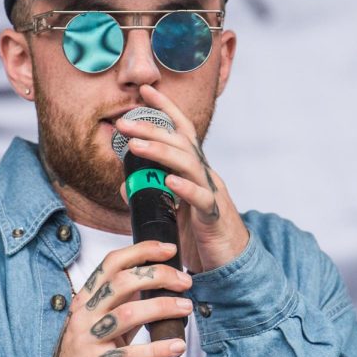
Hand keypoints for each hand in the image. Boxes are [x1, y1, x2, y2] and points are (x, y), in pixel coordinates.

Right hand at [46, 240, 191, 356]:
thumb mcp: (101, 326)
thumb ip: (122, 304)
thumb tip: (153, 282)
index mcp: (85, 301)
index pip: (111, 264)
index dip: (142, 251)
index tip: (169, 250)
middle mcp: (84, 316)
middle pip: (122, 282)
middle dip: (159, 276)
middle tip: (185, 282)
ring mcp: (88, 341)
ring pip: (128, 314)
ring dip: (163, 307)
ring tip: (186, 308)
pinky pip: (131, 355)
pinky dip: (158, 349)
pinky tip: (178, 347)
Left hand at [114, 83, 249, 274]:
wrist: (232, 264)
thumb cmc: (201, 235)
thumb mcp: (171, 212)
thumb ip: (150, 196)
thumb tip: (125, 185)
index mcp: (195, 171)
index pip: (181, 132)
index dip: (165, 110)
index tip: (145, 92)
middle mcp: (205, 175)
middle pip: (181, 143)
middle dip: (152, 129)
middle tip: (124, 122)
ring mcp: (212, 194)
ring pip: (188, 165)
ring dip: (161, 153)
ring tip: (136, 146)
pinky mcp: (214, 217)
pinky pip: (201, 199)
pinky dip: (185, 189)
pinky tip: (170, 182)